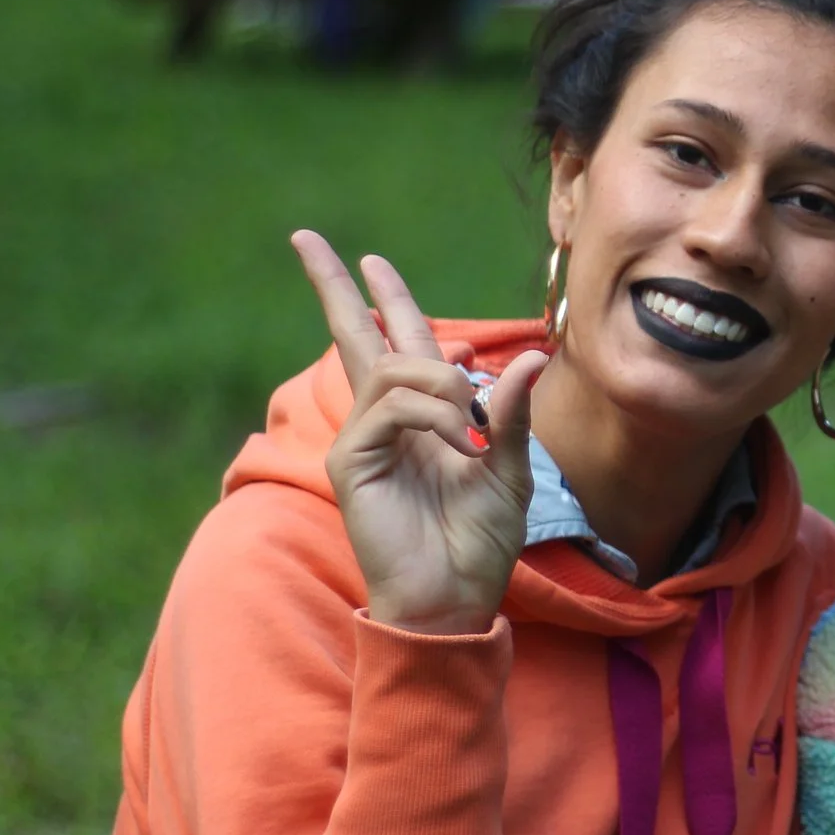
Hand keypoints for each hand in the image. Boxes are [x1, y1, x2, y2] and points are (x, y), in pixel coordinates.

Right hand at [292, 230, 547, 635]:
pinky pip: (391, 408)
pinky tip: (457, 443)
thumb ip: (510, 414)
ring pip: (394, 369)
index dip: (387, 300)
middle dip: (332, 284)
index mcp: (425, 414)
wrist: (457, 597)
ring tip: (470, 430)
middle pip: (355, 336)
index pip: (400, 343)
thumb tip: (529, 357)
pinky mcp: (351, 461)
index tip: (369, 262)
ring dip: (443, 385)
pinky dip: (432, 415)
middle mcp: (387, 419)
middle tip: (305, 237)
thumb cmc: (480, 542)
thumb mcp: (511, 470)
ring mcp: (364, 439)